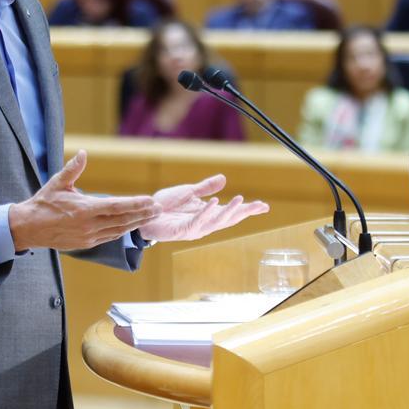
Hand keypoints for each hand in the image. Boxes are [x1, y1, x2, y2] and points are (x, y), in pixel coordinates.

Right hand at [10, 151, 161, 251]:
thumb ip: (73, 169)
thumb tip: (83, 154)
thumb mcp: (57, 183)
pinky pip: (110, 237)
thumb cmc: (43, 203)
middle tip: (159, 209)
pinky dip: (123, 231)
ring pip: (119, 231)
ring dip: (136, 224)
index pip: (117, 206)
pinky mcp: (86, 244)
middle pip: (123, 220)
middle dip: (143, 214)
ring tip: (150, 217)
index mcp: (84, 210)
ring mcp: (88, 237)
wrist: (28, 228)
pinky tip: (132, 225)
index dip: (136, 204)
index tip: (150, 201)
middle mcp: (89, 225)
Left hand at [138, 174, 269, 242]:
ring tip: (241, 200)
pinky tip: (215, 202)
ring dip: (229, 211)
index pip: (231, 212)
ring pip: (217, 221)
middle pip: (229, 219)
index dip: (247, 209)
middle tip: (260, 206)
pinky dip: (207, 211)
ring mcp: (194, 228)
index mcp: (207, 214)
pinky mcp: (183, 230)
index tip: (264, 206)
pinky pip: (198, 220)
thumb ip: (205, 187)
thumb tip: (224, 179)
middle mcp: (204, 223)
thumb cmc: (165, 205)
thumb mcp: (188, 192)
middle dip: (245, 212)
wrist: (145, 213)